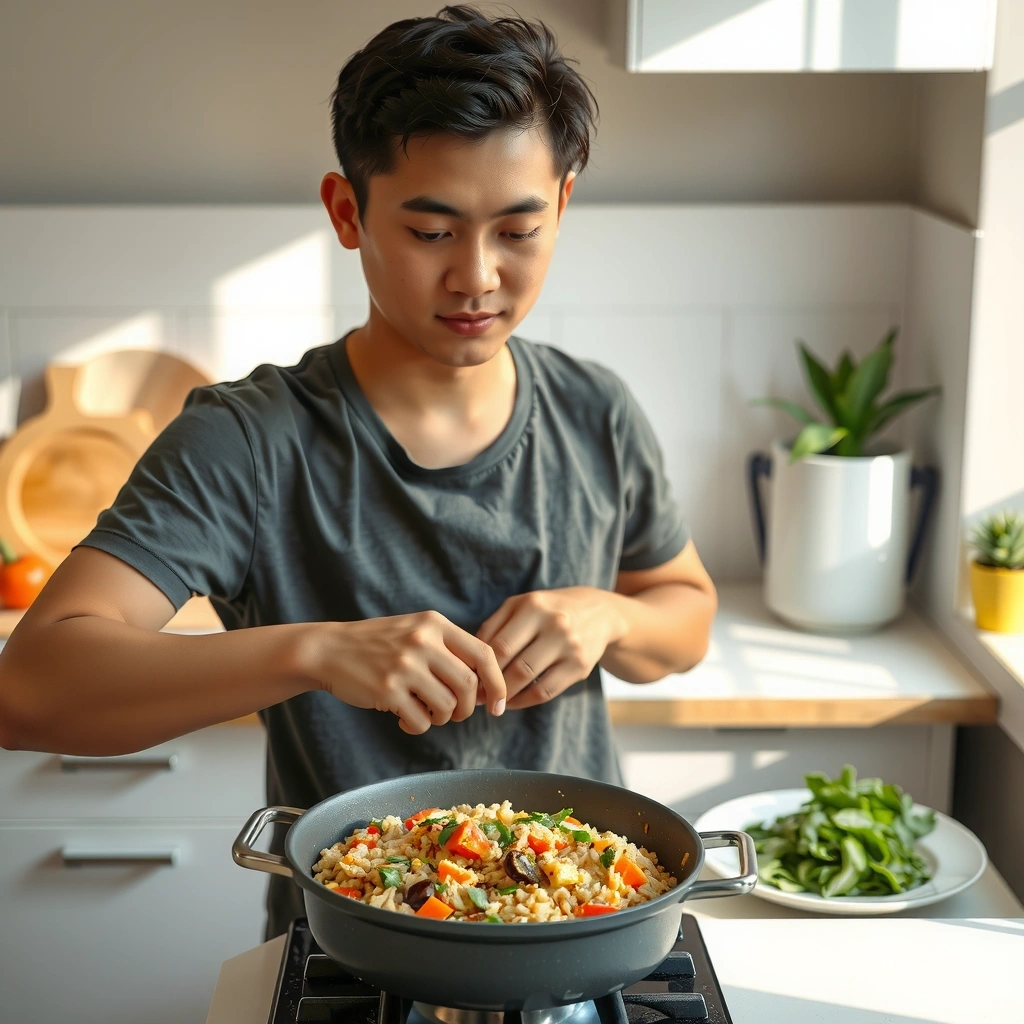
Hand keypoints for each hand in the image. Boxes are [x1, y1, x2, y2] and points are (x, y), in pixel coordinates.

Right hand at [305, 611, 505, 734]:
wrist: (329, 649)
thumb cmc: (378, 644)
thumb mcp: (416, 631)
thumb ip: (449, 650)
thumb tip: (486, 686)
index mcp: (434, 624)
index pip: (484, 654)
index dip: (498, 683)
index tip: (499, 704)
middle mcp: (422, 641)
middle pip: (469, 686)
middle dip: (468, 708)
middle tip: (456, 714)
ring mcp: (404, 666)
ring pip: (447, 707)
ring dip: (441, 719)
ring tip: (424, 712)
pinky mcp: (387, 690)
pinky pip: (421, 721)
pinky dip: (417, 727)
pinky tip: (404, 720)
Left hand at [476, 587, 626, 709]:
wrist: (599, 613)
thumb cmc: (547, 610)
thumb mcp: (521, 606)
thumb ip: (493, 626)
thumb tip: (469, 660)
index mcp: (533, 606)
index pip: (498, 645)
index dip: (480, 667)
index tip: (469, 679)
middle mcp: (554, 624)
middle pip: (513, 664)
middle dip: (491, 684)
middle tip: (478, 696)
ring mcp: (570, 646)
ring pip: (529, 680)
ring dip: (506, 695)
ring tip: (493, 700)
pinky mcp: (581, 667)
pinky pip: (546, 692)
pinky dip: (524, 701)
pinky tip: (513, 701)